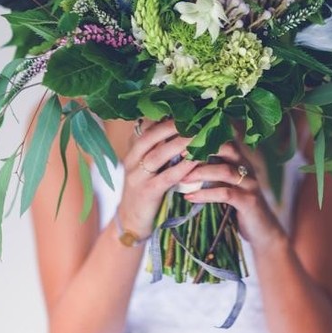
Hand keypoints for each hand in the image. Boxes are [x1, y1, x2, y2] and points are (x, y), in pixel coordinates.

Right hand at [117, 119, 198, 238]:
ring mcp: (137, 177)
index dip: (165, 118)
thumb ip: (159, 150)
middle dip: (173, 125)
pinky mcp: (146, 193)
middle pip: (151, 136)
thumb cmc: (145, 191)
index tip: (186, 109)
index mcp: (133, 151)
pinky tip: (196, 161)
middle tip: (194, 117)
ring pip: (159, 154)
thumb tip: (183, 131)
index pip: (147, 127)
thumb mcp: (147, 167)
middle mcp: (132, 160)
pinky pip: (166, 177)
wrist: (131, 222)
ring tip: (200, 135)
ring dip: (181, 143)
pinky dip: (182, 168)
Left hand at [181, 143, 285, 251]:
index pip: (224, 139)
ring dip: (200, 173)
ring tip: (181, 179)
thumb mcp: (226, 183)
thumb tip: (182, 162)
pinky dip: (205, 194)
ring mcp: (250, 184)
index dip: (204, 137)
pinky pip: (225, 193)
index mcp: (240, 160)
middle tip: (180, 155)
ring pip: (224, 171)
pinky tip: (189, 197)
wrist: (262, 230)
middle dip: (202, 150)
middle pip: (227, 148)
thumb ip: (212, 170)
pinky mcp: (249, 201)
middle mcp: (247, 167)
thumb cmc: (238, 204)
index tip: (182, 140)